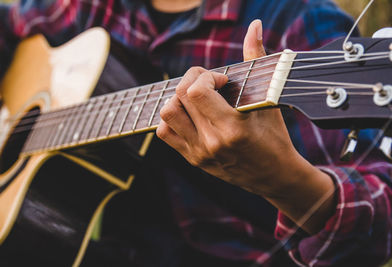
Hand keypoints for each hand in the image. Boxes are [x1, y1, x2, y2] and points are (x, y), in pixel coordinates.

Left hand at [157, 20, 335, 232]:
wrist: (274, 176)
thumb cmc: (275, 137)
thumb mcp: (268, 100)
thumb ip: (257, 59)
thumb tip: (253, 26)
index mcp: (232, 128)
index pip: (196, 92)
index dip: (205, 76)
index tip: (221, 79)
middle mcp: (212, 142)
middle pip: (178, 98)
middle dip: (190, 80)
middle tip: (207, 82)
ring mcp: (199, 153)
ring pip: (167, 115)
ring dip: (178, 99)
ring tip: (197, 98)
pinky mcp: (193, 160)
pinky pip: (165, 133)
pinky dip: (172, 117)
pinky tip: (190, 114)